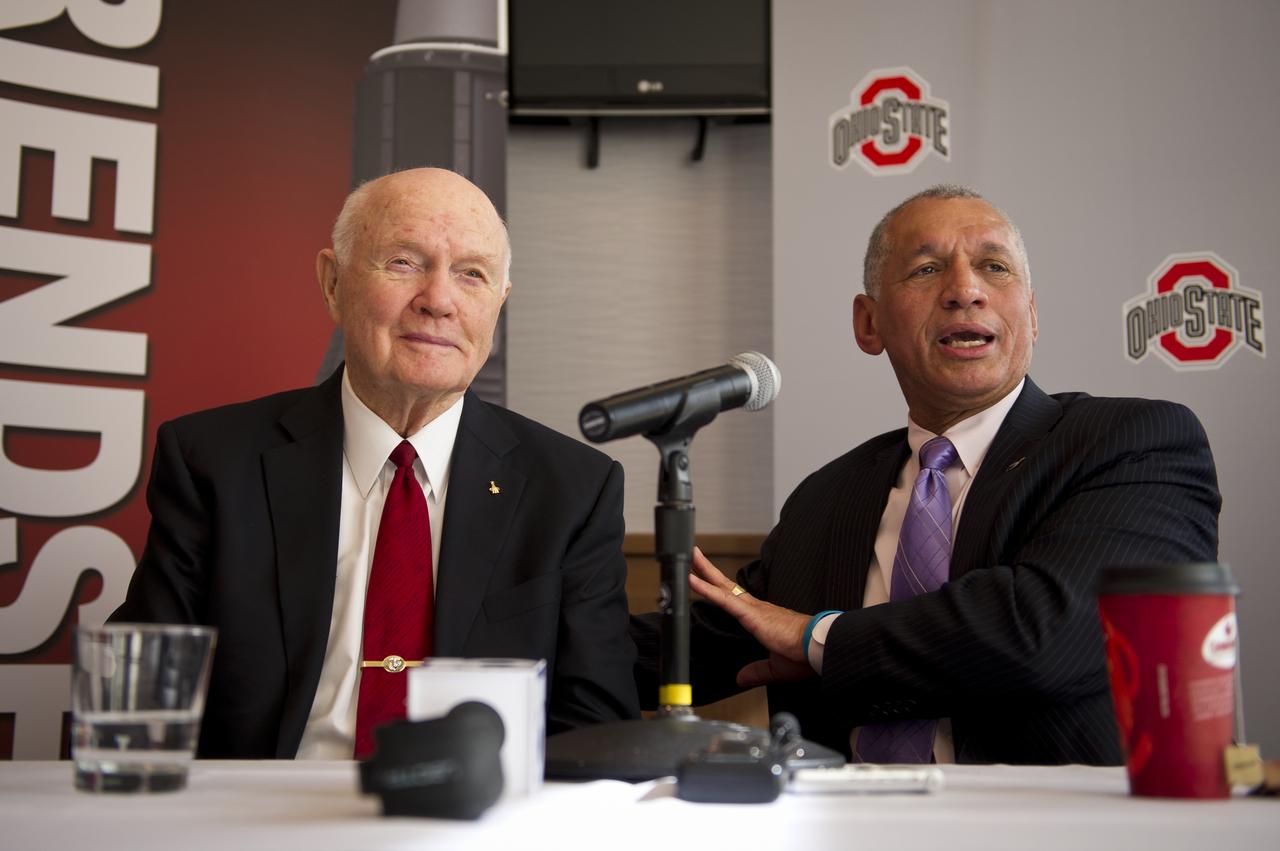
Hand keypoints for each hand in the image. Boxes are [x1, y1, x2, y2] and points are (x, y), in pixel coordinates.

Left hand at [688, 547, 814, 686]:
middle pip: (727, 586)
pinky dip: (707, 590)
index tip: (708, 579)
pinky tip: (694, 581)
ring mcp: (754, 609)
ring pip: (724, 588)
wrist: (819, 648)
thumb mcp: (776, 667)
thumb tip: (742, 678)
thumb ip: (757, 671)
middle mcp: (757, 609)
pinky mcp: (753, 615)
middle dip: (710, 571)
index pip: (735, 600)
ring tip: (690, 560)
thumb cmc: (805, 654)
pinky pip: (725, 600)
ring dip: (705, 573)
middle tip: (695, 555)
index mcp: (762, 619)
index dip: (721, 589)